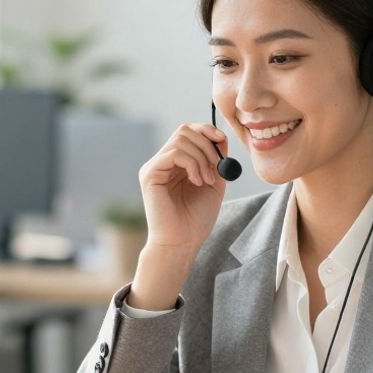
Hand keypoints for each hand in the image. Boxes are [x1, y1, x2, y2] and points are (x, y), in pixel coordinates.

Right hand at [138, 124, 229, 252]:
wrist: (182, 243)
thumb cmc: (196, 219)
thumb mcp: (214, 183)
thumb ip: (216, 160)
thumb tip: (220, 136)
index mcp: (177, 163)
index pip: (189, 131)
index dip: (206, 130)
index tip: (222, 141)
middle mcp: (163, 162)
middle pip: (184, 130)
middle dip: (207, 144)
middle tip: (217, 167)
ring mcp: (154, 167)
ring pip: (181, 140)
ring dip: (202, 158)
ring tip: (207, 180)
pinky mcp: (149, 174)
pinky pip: (173, 154)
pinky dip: (192, 164)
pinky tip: (197, 182)